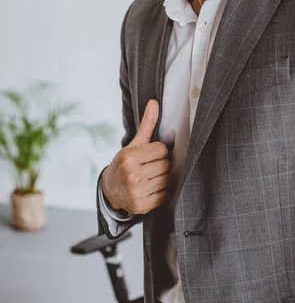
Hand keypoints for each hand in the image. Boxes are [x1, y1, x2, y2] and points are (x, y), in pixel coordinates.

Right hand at [101, 99, 172, 214]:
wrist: (111, 189)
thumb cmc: (126, 162)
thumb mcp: (134, 143)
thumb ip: (147, 124)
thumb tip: (154, 102)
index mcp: (129, 157)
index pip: (162, 150)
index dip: (160, 150)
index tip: (152, 153)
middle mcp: (132, 175)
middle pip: (166, 165)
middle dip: (163, 163)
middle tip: (153, 164)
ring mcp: (137, 192)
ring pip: (167, 179)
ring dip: (164, 176)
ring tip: (152, 175)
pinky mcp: (142, 206)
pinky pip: (165, 194)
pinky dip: (163, 190)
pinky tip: (153, 186)